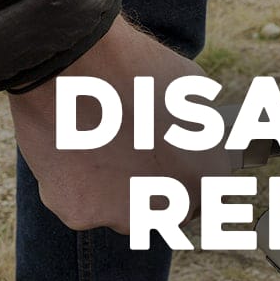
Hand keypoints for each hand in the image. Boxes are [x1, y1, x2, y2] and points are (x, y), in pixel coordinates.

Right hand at [9, 16, 229, 231]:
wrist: (74, 64)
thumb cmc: (135, 69)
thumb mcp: (191, 89)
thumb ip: (200, 127)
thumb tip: (200, 133)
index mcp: (206, 177)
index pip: (205, 193)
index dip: (186, 174)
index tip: (169, 161)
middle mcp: (171, 206)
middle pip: (165, 208)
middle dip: (152, 186)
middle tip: (130, 151)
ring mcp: (124, 215)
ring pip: (122, 211)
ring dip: (115, 190)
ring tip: (99, 145)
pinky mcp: (81, 215)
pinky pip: (83, 205)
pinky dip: (78, 186)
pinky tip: (73, 151)